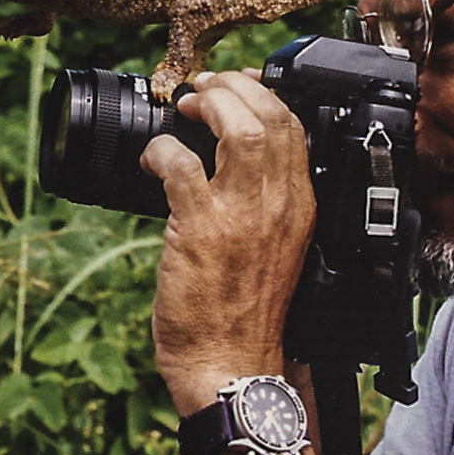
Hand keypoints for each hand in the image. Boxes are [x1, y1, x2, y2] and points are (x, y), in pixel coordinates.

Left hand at [141, 70, 314, 413]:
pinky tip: (152, 158)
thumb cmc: (247, 314)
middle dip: (234, 87)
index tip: (237, 89)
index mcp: (301, 208)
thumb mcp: (278, 249)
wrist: (232, 367)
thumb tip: (230, 161)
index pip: (296, 128)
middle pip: (272, 117)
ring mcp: (242, 216)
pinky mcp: (200, 229)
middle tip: (204, 88)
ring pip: (238, 129)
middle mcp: (280, 206)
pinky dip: (161, 149)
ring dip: (208, 104)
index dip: (264, 96)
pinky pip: (180, 164)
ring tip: (186, 105)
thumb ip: (265, 205)